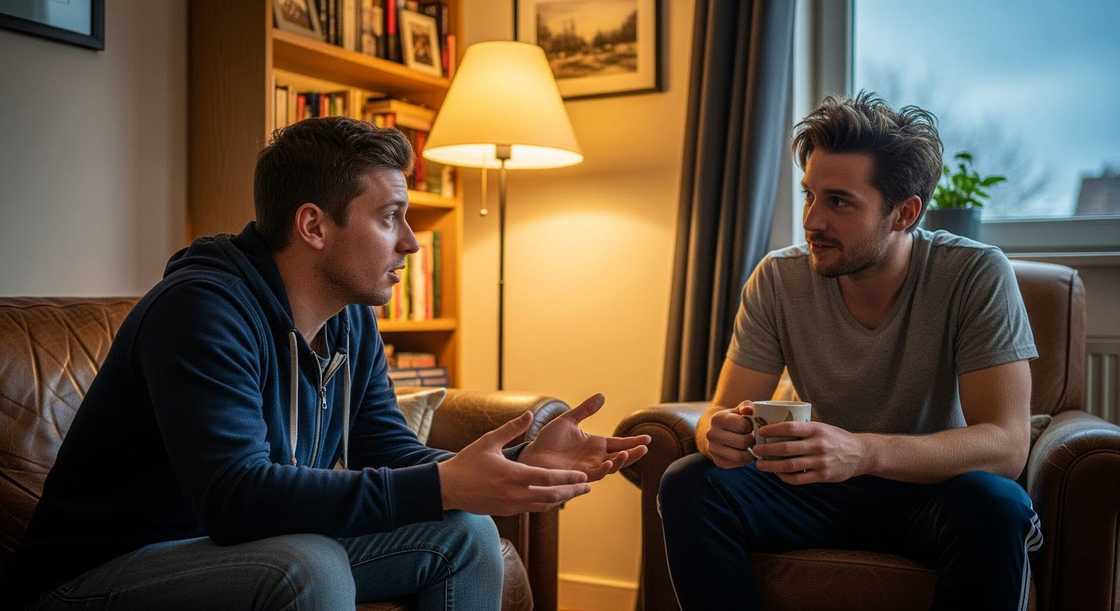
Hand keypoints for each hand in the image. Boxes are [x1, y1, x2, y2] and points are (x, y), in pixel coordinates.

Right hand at [438, 411, 591, 514]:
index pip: (548, 478)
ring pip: (543, 505)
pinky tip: (552, 497)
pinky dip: (546, 503)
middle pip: (551, 496)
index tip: (583, 476)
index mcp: (513, 475)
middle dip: (571, 491)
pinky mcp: (506, 511)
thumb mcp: (488, 441)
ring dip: (561, 499)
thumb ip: (512, 429)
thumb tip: (530, 413)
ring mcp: (511, 505)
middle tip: (587, 487)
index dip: (568, 478)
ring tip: (575, 492)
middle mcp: (515, 493)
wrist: (447, 488)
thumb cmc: (467, 462)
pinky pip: (532, 509)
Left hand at [519, 394, 650, 481]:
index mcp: (595, 444)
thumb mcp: (568, 420)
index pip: (619, 443)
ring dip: (621, 461)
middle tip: (645, 447)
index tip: (648, 438)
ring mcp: (588, 467)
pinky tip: (610, 462)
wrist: (531, 455)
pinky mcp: (579, 475)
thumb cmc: (547, 440)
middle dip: (634, 453)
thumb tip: (602, 396)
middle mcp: (595, 458)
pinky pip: (596, 474)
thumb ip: (585, 410)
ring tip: (628, 453)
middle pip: (621, 457)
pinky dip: (604, 469)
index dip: (633, 441)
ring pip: (611, 467)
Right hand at [704, 401, 756, 468]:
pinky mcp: (718, 461)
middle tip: (754, 438)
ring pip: (740, 456)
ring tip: (752, 447)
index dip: (752, 426)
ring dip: (751, 453)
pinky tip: (745, 453)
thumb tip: (749, 410)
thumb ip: (746, 407)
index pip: (743, 425)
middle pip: (743, 442)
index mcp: (717, 418)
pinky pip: (737, 464)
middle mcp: (711, 434)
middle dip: (752, 441)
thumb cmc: (734, 420)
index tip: (751, 426)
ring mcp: (712, 449)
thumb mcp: (739, 410)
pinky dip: (745, 461)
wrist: (719, 433)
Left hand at [752, 420, 867, 484]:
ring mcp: (821, 461)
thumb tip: (774, 424)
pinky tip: (777, 474)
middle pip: (786, 448)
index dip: (772, 430)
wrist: (861, 453)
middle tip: (755, 450)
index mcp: (816, 429)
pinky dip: (785, 477)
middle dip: (767, 450)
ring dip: (771, 466)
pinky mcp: (823, 476)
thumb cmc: (835, 438)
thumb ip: (803, 427)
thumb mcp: (822, 427)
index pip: (790, 427)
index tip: (760, 432)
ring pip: (790, 465)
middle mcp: (818, 445)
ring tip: (760, 465)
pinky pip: (799, 479)